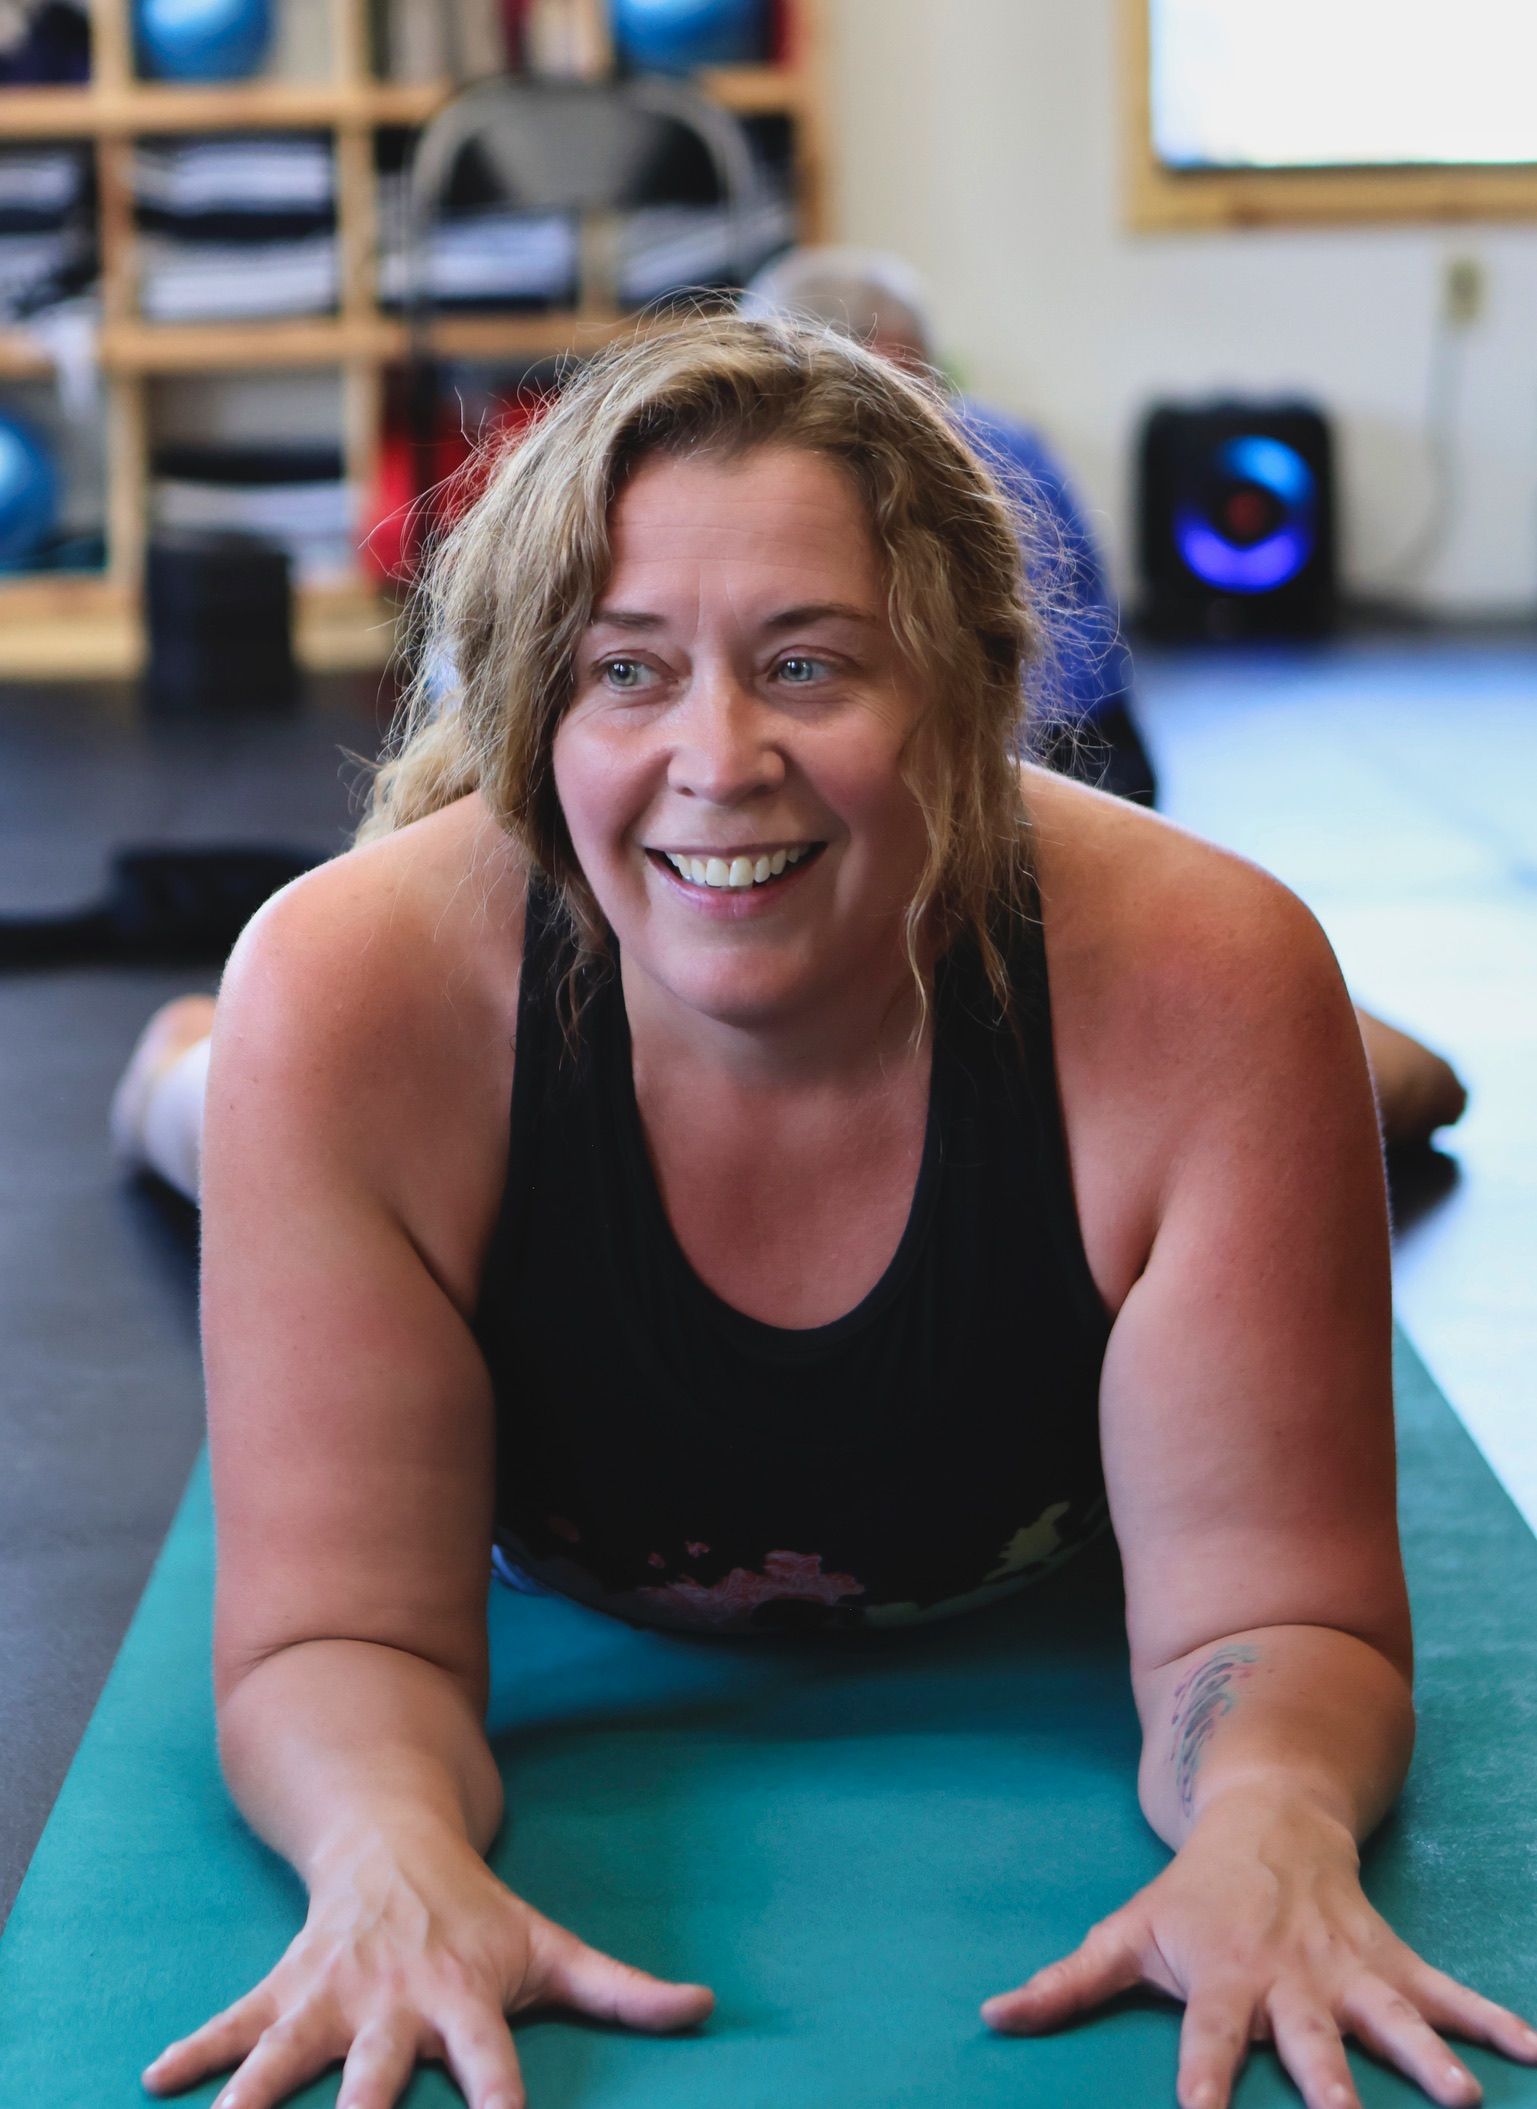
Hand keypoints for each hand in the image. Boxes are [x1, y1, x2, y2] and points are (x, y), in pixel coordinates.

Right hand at [141, 1822, 713, 2108]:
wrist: (395, 1838)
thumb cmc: (478, 1914)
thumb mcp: (550, 1945)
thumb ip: (623, 1989)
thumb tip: (706, 2006)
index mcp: (465, 2002)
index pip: (491, 2071)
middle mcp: (394, 2004)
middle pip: (374, 2079)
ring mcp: (331, 1994)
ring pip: (287, 2054)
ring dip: (254, 2095)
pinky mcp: (284, 1984)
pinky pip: (233, 2020)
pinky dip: (196, 2048)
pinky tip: (155, 2078)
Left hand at [981, 1788, 1536, 2108]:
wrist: (1266, 1817)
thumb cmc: (1190, 1895)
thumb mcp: (1126, 1932)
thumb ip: (1065, 1985)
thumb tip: (990, 2019)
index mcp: (1223, 1981)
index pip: (1209, 2039)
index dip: (1203, 2077)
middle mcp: (1291, 1980)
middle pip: (1313, 2041)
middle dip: (1333, 2087)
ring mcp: (1350, 1971)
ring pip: (1394, 2020)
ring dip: (1431, 2059)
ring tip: (1466, 2102)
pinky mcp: (1393, 1962)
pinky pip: (1449, 1994)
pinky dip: (1497, 2021)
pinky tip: (1536, 2052)